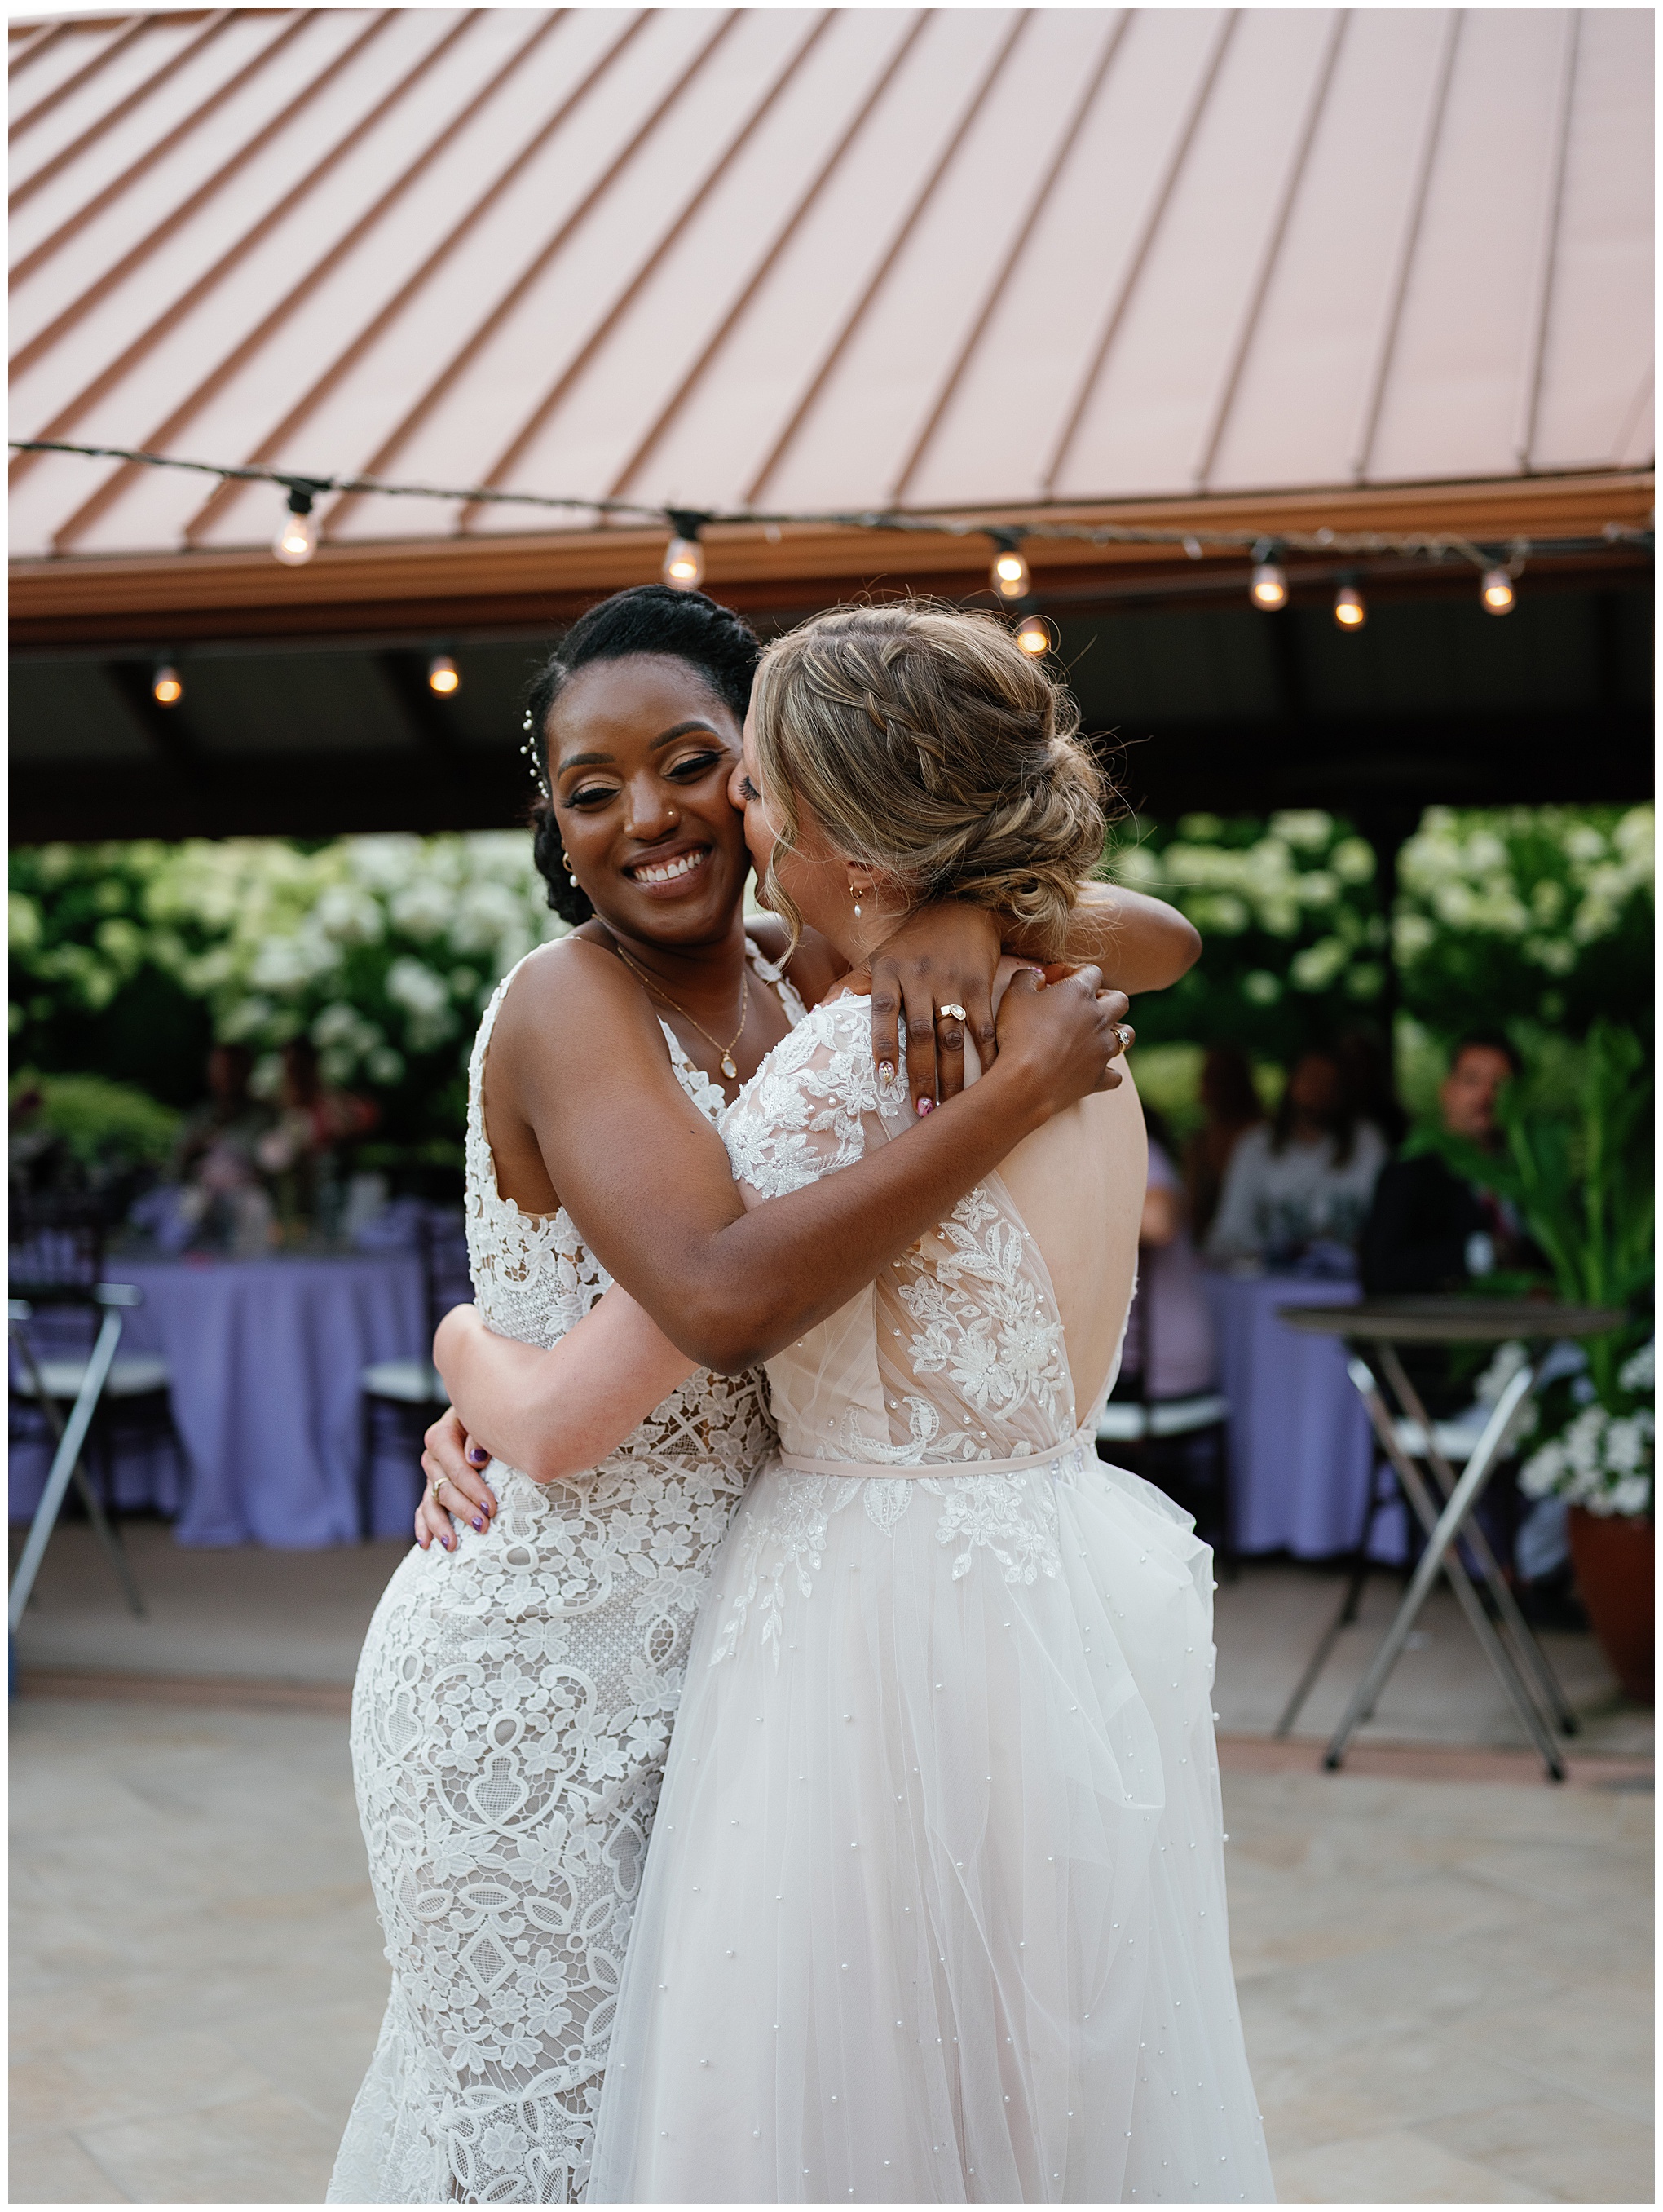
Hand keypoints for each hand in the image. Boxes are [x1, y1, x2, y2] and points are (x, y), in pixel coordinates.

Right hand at [415, 1406, 498, 1549]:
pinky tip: (426, 1543)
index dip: (473, 1489)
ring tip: (452, 1544)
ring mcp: (431, 1474)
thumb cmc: (489, 1416)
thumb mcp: (485, 1419)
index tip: (491, 1507)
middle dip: (463, 1509)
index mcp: (442, 1435)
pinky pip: (424, 1508)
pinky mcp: (433, 1486)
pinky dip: (424, 1526)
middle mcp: (432, 1456)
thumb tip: (474, 1460)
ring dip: (441, 1525)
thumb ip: (479, 1436)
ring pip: (431, 1502)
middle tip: (482, 1526)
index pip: (456, 1467)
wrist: (483, 1413)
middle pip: (444, 1487)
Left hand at [867, 902, 1002, 1115]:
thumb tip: (819, 1011)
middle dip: (920, 1074)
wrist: (962, 909)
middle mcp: (920, 976)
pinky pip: (983, 1026)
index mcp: (890, 971)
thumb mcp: (878, 958)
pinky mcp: (980, 985)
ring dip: (952, 1074)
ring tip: (950, 1106)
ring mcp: (952, 981)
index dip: (883, 1045)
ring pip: (952, 1035)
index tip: (884, 1079)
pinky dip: (985, 1055)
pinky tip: (986, 1080)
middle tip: (922, 1109)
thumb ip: (850, 985)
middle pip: (920, 1033)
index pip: (883, 1011)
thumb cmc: (912, 943)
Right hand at [992, 965, 1132, 1123]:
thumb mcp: (1013, 995)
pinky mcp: (1099, 1077)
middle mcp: (1099, 1018)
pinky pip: (1115, 1075)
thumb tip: (1037, 977)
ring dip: (1116, 1031)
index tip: (1051, 981)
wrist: (1024, 1082)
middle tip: (1084, 1005)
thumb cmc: (1017, 1035)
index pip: (1091, 972)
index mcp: (1080, 993)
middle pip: (1120, 1000)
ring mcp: (1103, 1049)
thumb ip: (1027, 978)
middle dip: (1105, 998)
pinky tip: (1093, 1069)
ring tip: (1097, 1034)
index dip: (1071, 972)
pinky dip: (1106, 1071)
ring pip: (1127, 1035)